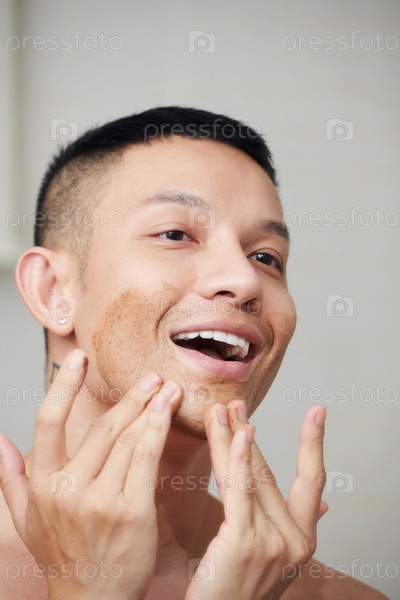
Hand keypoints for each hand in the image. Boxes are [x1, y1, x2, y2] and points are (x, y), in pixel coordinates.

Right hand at [0, 348, 181, 599]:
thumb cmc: (63, 555)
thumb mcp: (26, 520)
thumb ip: (10, 478)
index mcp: (43, 485)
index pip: (48, 422)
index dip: (65, 386)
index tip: (80, 359)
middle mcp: (68, 488)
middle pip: (100, 428)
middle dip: (128, 398)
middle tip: (150, 377)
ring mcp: (100, 500)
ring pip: (125, 439)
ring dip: (148, 408)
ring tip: (166, 388)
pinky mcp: (131, 511)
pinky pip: (144, 459)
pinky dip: (156, 430)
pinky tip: (166, 411)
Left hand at [185, 400, 327, 599]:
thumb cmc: (239, 592)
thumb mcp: (276, 560)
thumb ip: (296, 526)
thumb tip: (324, 502)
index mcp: (303, 540)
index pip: (313, 480)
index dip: (315, 443)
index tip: (318, 411)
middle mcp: (294, 539)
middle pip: (270, 472)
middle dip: (249, 433)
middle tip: (234, 405)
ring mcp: (272, 541)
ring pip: (251, 475)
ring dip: (233, 437)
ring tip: (219, 411)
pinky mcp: (244, 541)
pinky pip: (239, 490)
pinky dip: (238, 457)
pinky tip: (234, 433)